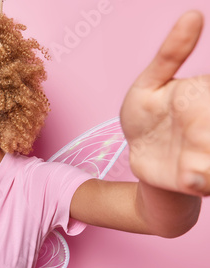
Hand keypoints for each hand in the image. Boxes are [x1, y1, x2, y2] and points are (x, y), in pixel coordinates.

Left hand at [121, 10, 209, 195]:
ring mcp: (204, 153)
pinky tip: (191, 177)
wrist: (137, 155)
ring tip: (193, 163)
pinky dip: (204, 180)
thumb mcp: (150, 83)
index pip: (209, 90)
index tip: (190, 104)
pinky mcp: (193, 179)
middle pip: (209, 128)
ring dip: (208, 162)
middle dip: (204, 131)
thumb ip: (171, 54)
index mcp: (205, 96)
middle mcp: (208, 125)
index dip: (206, 97)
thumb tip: (192, 15)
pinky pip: (205, 180)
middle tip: (192, 130)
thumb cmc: (146, 115)